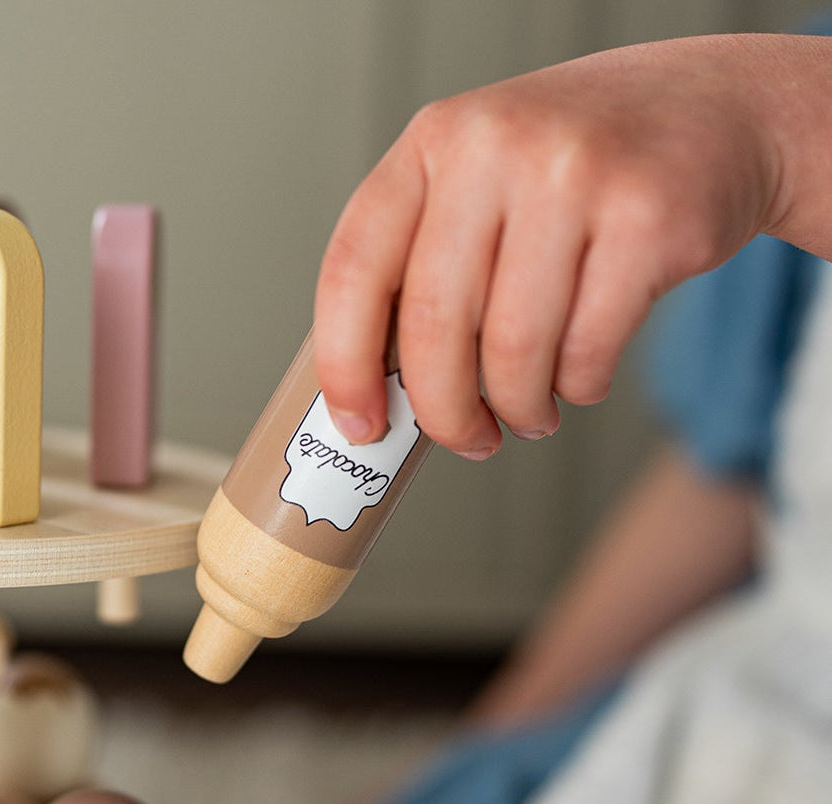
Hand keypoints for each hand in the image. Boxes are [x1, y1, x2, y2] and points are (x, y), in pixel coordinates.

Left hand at [314, 35, 814, 457]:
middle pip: (435, 328)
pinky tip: (580, 377)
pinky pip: (586, 351)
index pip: (354, 270)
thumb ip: (422, 266)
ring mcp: (574, 174)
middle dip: (444, 412)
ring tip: (529, 411)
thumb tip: (376, 394)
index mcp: (433, 143)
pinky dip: (578, 387)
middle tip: (465, 438)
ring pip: (512, 351)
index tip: (359, 425)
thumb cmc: (577, 169)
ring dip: (518, 407)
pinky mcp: (648, 217)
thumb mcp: (479, 182)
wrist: (714, 110)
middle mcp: (494, 146)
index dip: (344, 366)